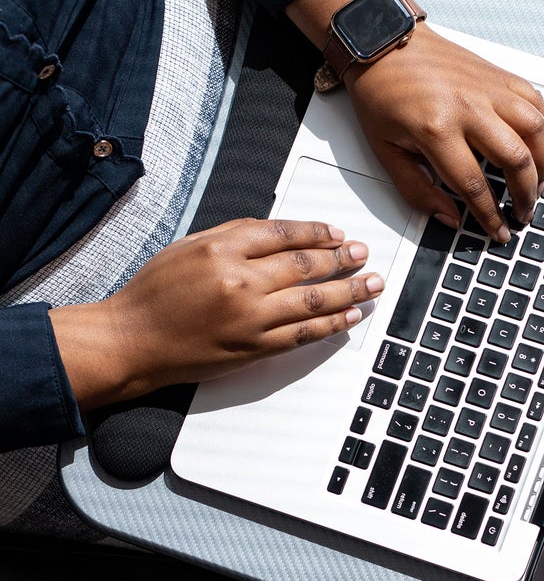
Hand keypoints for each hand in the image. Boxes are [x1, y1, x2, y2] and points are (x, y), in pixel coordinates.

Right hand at [50, 219, 383, 408]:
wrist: (133, 340)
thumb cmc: (154, 293)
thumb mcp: (189, 246)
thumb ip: (235, 236)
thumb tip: (282, 233)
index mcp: (223, 248)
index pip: (285, 234)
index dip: (317, 233)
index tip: (337, 234)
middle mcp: (241, 281)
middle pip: (306, 265)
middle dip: (342, 259)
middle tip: (363, 255)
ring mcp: (250, 317)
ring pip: (313, 300)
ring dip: (349, 291)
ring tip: (372, 284)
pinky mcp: (254, 347)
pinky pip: (303, 334)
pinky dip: (331, 324)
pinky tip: (350, 315)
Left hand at [344, 24, 543, 241]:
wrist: (384, 43)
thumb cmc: (381, 95)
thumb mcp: (386, 151)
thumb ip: (418, 190)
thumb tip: (450, 217)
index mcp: (436, 130)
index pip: (474, 185)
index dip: (490, 216)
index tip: (498, 231)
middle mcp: (469, 107)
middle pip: (515, 160)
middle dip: (525, 195)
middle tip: (522, 214)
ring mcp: (488, 88)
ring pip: (536, 131)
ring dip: (543, 164)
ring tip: (536, 186)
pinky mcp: (498, 75)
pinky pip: (537, 103)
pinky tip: (541, 148)